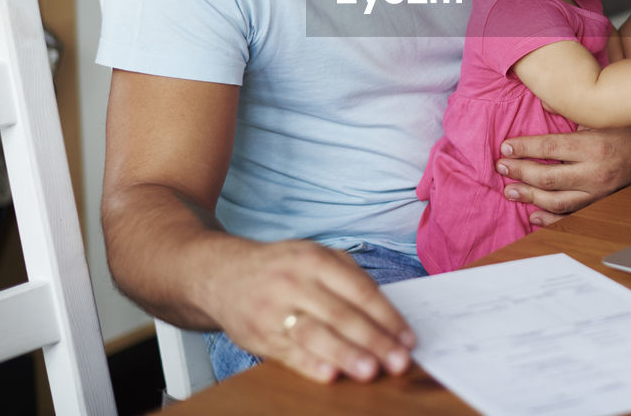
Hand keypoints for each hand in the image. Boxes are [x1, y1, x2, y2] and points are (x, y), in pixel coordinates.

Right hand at [208, 239, 414, 383]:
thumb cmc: (281, 268)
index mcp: (316, 260)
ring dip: (345, 354)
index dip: (387, 317)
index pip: (360, 290)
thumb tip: (387, 313)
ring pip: (315, 334)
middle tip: (399, 362)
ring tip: (370, 371)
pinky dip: (310, 365)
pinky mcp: (258, 335)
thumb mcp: (314, 256)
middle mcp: (295, 282)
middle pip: (342, 314)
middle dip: (374, 340)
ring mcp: (274, 309)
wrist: (222, 274)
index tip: (408, 339)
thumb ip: (350, 278)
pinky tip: (331, 375)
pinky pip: (288, 353)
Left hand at [495, 118, 630, 225]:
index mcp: (593, 146)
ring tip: (509, 190)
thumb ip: (569, 108)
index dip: (524, 148)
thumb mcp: (598, 112)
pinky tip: (532, 215)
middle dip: (519, 172)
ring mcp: (598, 193)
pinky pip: (572, 216)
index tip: (505, 147)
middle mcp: (595, 173)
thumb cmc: (623, 127)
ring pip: (556, 201)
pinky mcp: (599, 204)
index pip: (549, 148)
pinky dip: (550, 220)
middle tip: (501, 167)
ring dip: (529, 197)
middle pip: (547, 178)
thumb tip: (543, 102)